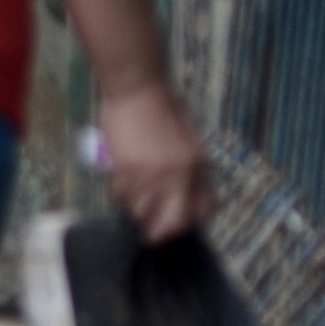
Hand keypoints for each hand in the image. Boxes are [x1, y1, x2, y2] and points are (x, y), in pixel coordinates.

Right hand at [94, 79, 211, 241]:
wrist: (139, 89)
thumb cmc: (165, 108)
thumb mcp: (190, 140)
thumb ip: (190, 166)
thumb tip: (183, 190)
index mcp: (199, 166)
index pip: (204, 208)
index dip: (193, 221)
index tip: (182, 223)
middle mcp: (179, 175)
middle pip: (173, 222)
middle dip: (162, 233)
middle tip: (153, 236)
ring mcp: (152, 174)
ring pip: (142, 211)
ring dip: (138, 210)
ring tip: (134, 203)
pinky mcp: (126, 168)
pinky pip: (122, 194)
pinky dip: (121, 195)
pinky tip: (121, 185)